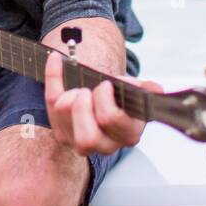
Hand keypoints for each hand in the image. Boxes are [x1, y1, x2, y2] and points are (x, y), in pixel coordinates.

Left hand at [43, 49, 163, 155]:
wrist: (107, 98)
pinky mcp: (63, 134)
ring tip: (80, 88)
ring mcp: (81, 143)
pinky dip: (52, 78)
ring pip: (65, 126)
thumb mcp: (135, 92)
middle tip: (86, 91)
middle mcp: (106, 144)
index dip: (105, 100)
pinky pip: (51, 106)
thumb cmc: (122, 97)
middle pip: (87, 138)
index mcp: (128, 133)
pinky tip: (56, 60)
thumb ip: (144, 90)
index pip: (111, 121)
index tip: (106, 84)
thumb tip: (155, 89)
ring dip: (68, 97)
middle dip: (83, 109)